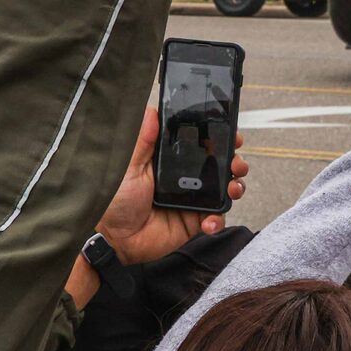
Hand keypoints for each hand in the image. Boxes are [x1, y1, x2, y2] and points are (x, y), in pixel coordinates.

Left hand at [96, 113, 245, 266]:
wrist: (114, 238)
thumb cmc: (114, 201)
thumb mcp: (128, 166)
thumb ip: (142, 140)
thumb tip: (151, 112)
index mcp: (170, 161)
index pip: (200, 144)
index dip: (218, 138)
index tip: (231, 134)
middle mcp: (185, 178)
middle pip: (219, 165)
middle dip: (235, 161)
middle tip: (236, 163)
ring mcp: (192, 199)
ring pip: (224, 189)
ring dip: (235, 186)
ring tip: (232, 189)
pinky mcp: (195, 221)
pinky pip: (215, 217)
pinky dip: (218, 219)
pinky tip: (209, 220)